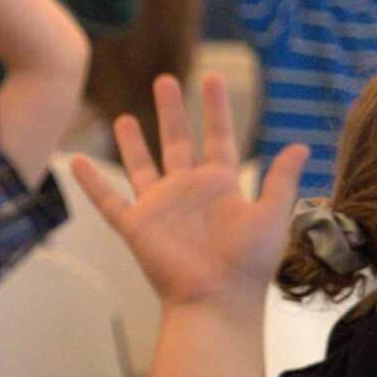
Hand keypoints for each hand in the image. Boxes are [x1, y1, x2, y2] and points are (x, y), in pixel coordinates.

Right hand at [70, 76, 306, 311]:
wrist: (218, 299)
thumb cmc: (248, 264)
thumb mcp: (272, 215)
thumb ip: (280, 180)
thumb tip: (301, 146)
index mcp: (220, 185)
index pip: (218, 136)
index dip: (216, 108)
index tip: (213, 78)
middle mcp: (188, 190)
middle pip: (177, 140)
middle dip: (172, 110)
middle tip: (166, 79)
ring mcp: (159, 207)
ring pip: (142, 165)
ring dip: (133, 141)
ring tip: (126, 116)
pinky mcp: (135, 225)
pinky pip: (108, 200)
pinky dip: (91, 183)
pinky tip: (76, 162)